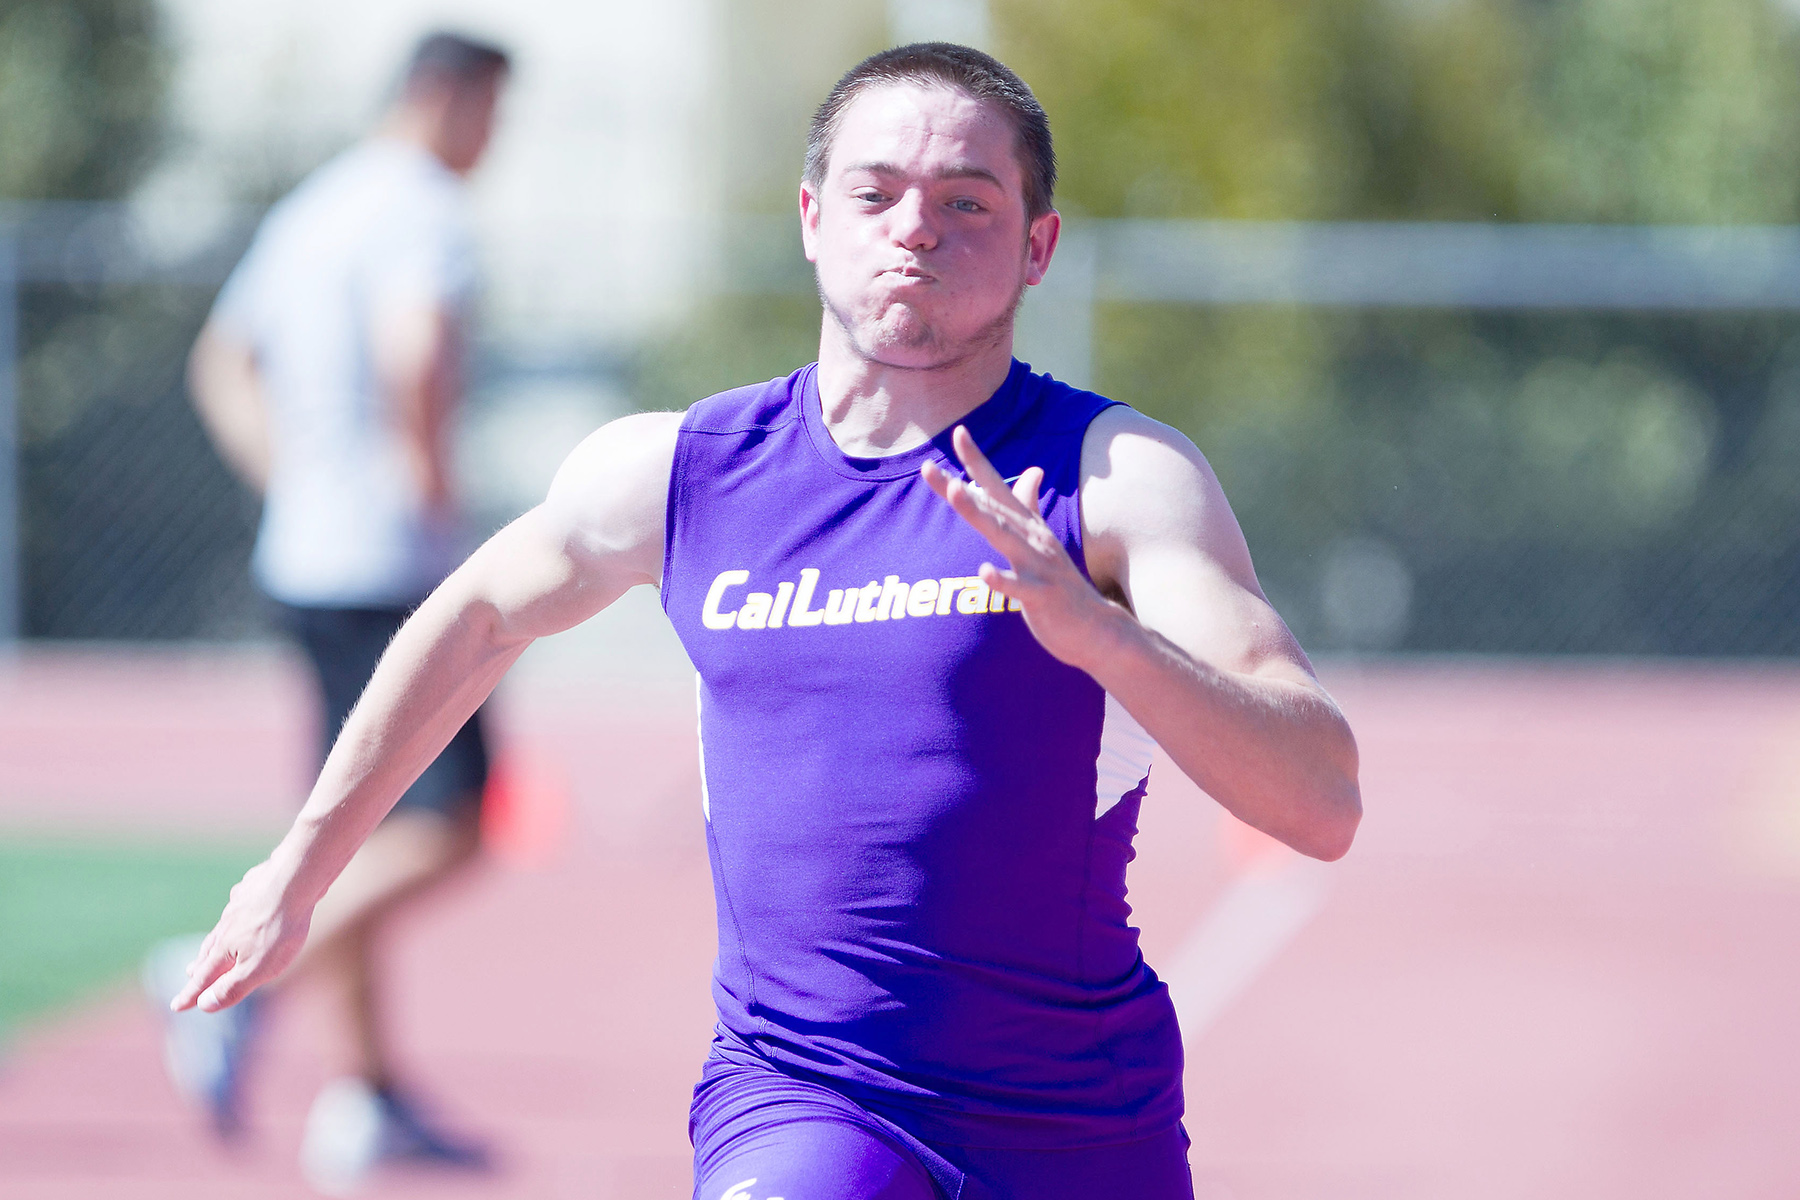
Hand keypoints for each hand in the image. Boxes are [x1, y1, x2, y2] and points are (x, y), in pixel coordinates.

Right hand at [170, 856, 313, 1012]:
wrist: (294, 878)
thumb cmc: (279, 927)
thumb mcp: (259, 967)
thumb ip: (232, 987)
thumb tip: (204, 1004)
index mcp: (225, 950)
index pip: (203, 978)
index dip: (191, 995)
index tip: (175, 1006)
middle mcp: (227, 927)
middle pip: (210, 951)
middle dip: (200, 966)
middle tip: (190, 975)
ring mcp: (239, 905)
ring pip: (223, 928)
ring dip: (215, 941)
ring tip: (212, 947)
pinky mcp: (254, 887)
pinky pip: (240, 904)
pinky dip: (236, 913)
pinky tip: (240, 909)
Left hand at [921, 425, 1124, 672]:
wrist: (1093, 628)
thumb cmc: (1059, 583)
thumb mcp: (1043, 539)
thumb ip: (1030, 505)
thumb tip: (1032, 470)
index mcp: (1027, 526)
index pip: (997, 488)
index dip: (976, 461)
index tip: (957, 432)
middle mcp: (1031, 539)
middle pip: (990, 508)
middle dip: (960, 488)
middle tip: (930, 467)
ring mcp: (1037, 566)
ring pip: (1003, 536)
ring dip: (978, 514)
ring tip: (955, 492)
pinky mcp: (1042, 596)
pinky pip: (1018, 587)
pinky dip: (1001, 580)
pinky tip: (983, 572)